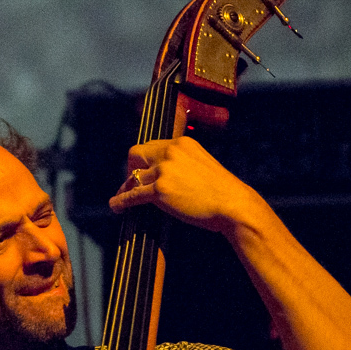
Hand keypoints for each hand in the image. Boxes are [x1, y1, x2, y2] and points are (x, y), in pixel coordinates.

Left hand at [107, 136, 259, 236]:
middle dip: (131, 168)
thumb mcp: (203, 166)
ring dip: (126, 188)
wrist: (234, 205)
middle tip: (130, 182)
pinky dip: (121, 201)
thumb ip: (183, 164)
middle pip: (136, 154)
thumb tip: (163, 174)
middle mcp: (171, 151)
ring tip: (120, 198)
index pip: (152, 146)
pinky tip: (116, 206)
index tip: (142, 170)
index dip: (144, 160)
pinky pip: (132, 195)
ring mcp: (164, 170)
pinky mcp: (160, 190)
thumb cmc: (222, 192)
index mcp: (182, 143)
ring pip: (133, 177)